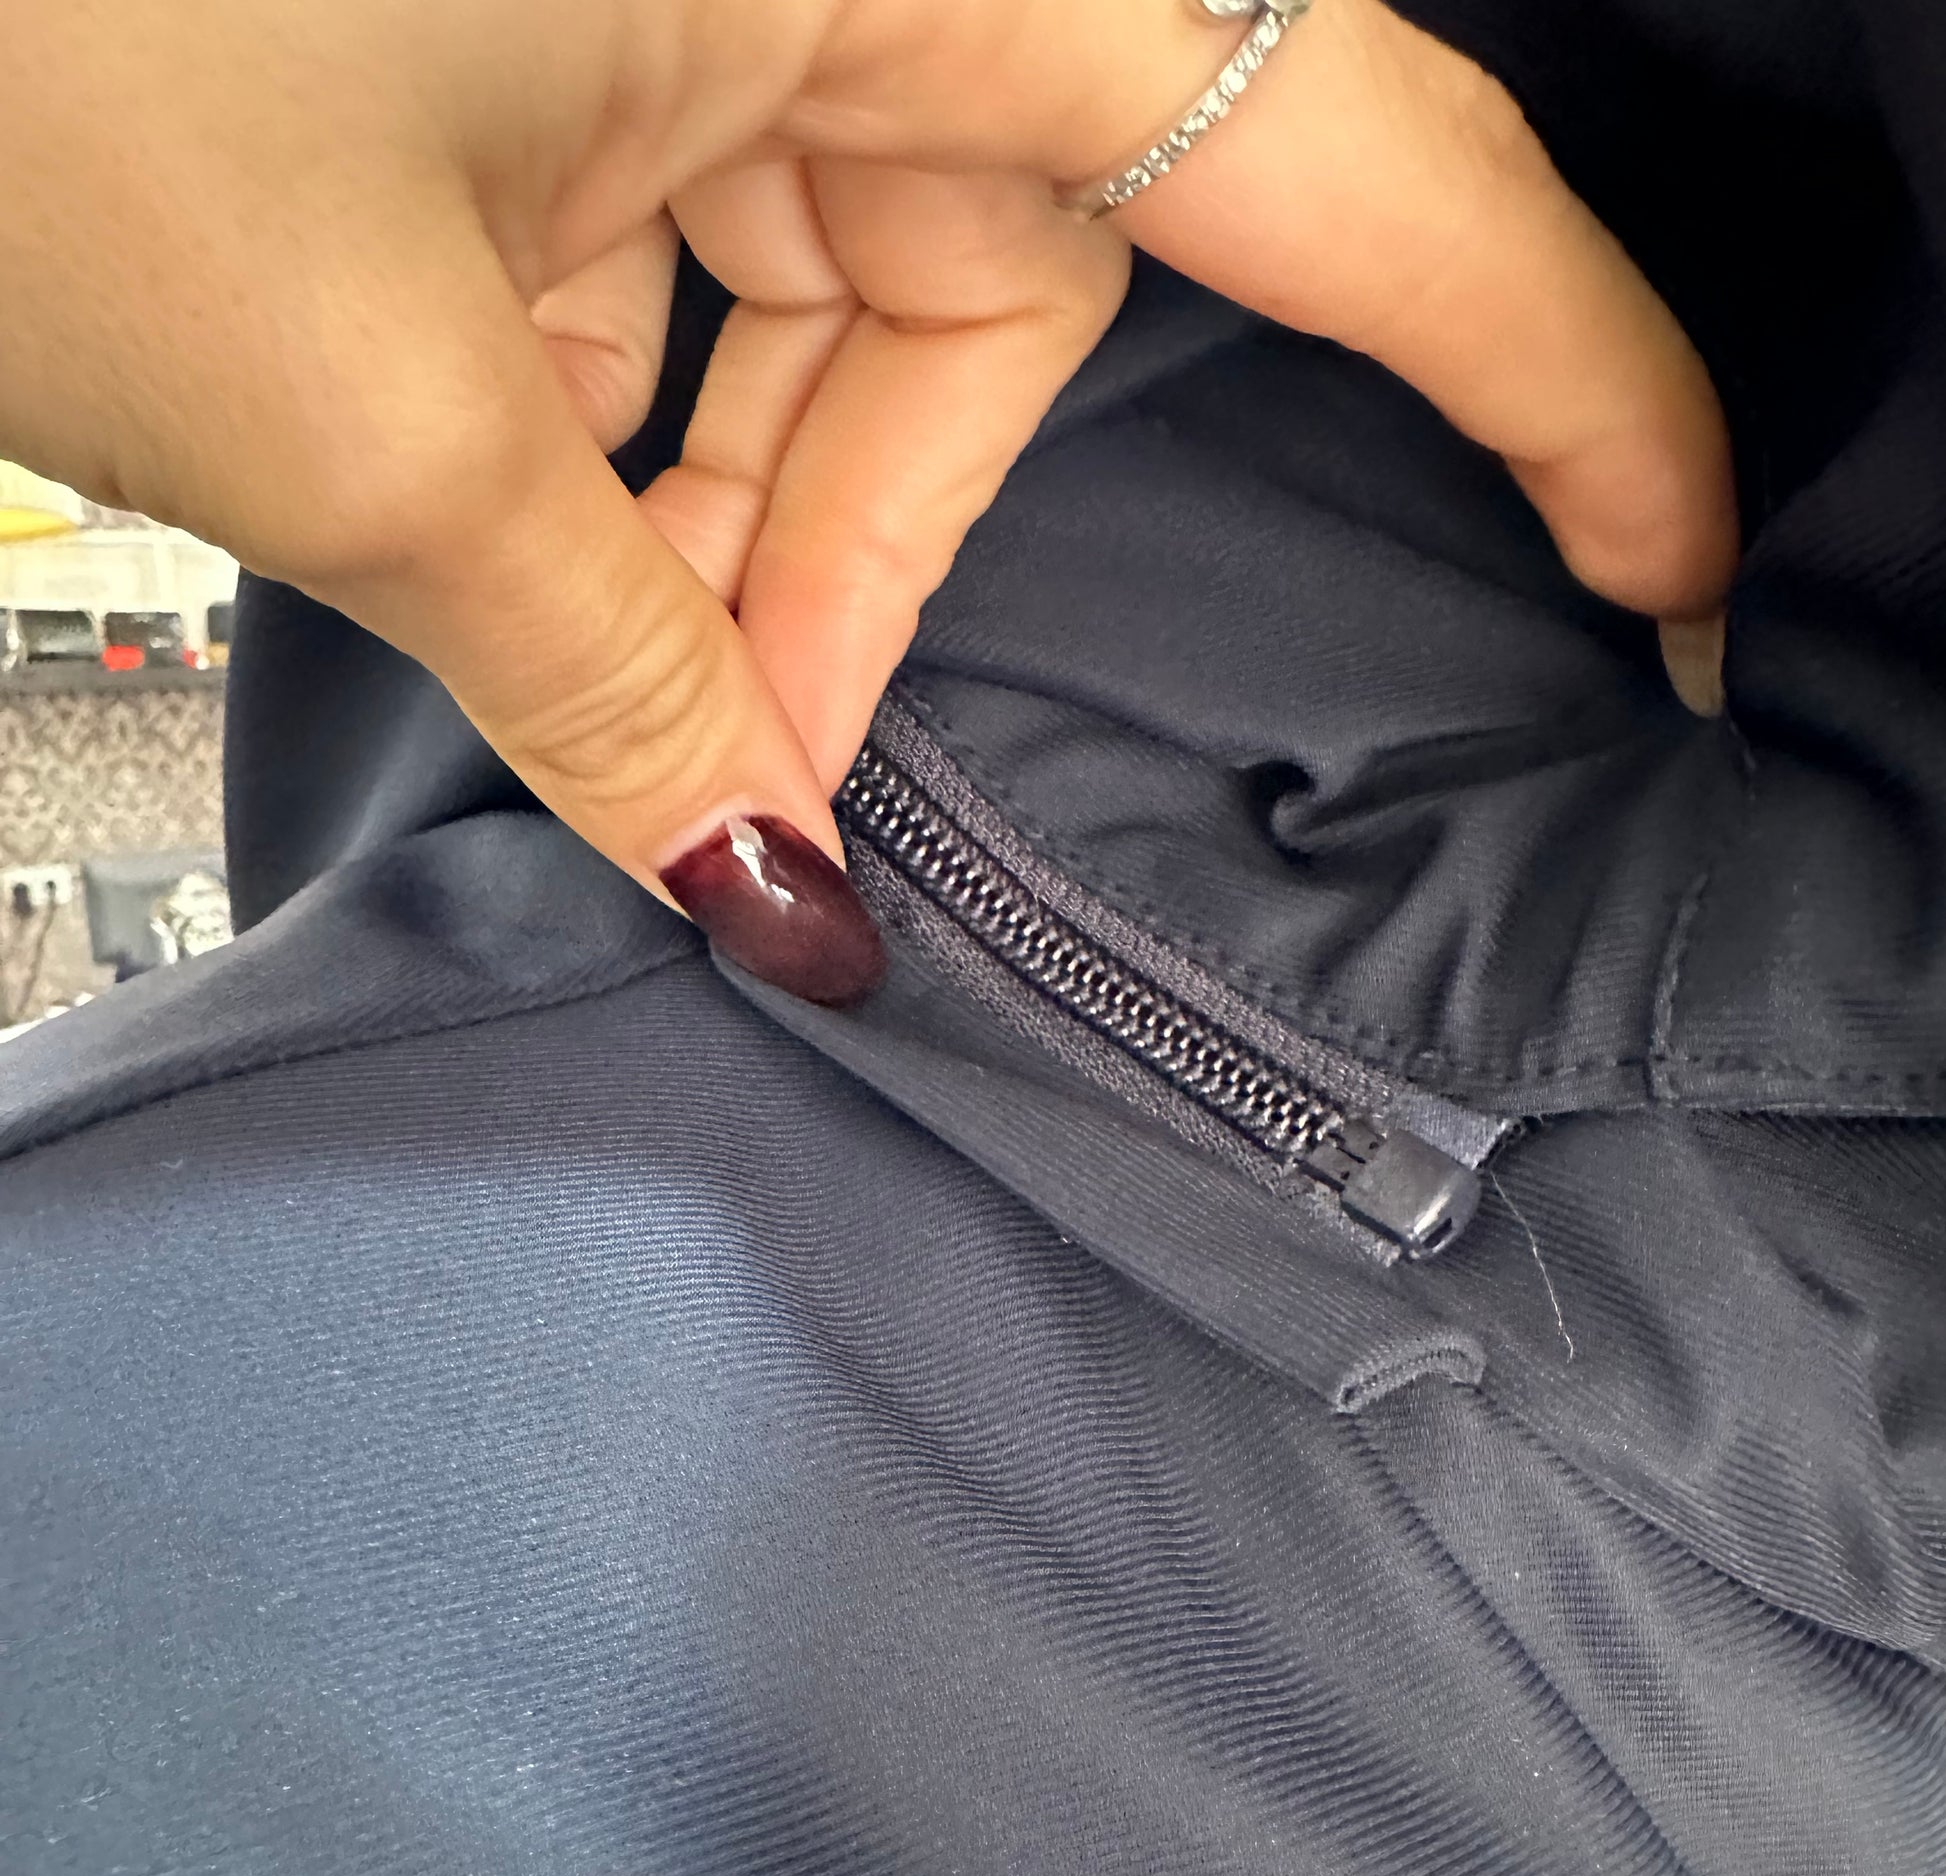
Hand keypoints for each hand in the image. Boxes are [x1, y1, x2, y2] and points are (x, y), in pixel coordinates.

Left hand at [0, 0, 1735, 1003]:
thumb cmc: (30, 33)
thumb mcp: (370, 402)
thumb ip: (612, 671)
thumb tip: (762, 891)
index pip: (1355, 169)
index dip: (1554, 380)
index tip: (1665, 567)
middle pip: (1029, 285)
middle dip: (893, 560)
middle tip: (792, 793)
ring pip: (843, 292)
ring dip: (735, 527)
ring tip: (624, 705)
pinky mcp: (577, 6)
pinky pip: (693, 254)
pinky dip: (629, 436)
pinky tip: (549, 574)